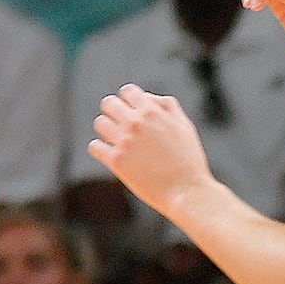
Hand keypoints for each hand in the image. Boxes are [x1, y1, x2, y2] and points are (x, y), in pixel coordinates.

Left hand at [89, 84, 212, 215]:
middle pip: (108, 103)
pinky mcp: (116, 161)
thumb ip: (167, 106)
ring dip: (107, 130)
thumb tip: (146, 98)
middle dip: (114, 112)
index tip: (132, 112)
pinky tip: (111, 155)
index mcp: (152, 111)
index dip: (129, 101)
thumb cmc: (189, 161)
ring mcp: (124, 141)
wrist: (187, 192)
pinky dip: (100, 149)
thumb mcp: (185, 125)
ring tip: (118, 142)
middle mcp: (135, 123)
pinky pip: (95, 146)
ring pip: (100, 123)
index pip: (127, 91)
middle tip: (123, 127)